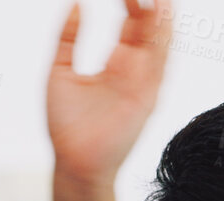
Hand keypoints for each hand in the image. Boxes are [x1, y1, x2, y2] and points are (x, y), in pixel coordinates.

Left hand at [46, 0, 172, 187]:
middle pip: (149, 30)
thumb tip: (75, 3)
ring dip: (164, 18)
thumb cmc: (67, 125)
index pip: (130, 26)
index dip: (130, 3)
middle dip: (151, 5)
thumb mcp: (59, 69)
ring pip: (160, 43)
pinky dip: (163, 41)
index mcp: (115, 65)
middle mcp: (134, 72)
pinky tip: (164, 18)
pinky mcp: (147, 97)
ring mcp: (143, 84)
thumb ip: (68, 37)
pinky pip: (160, 64)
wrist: (74, 162)